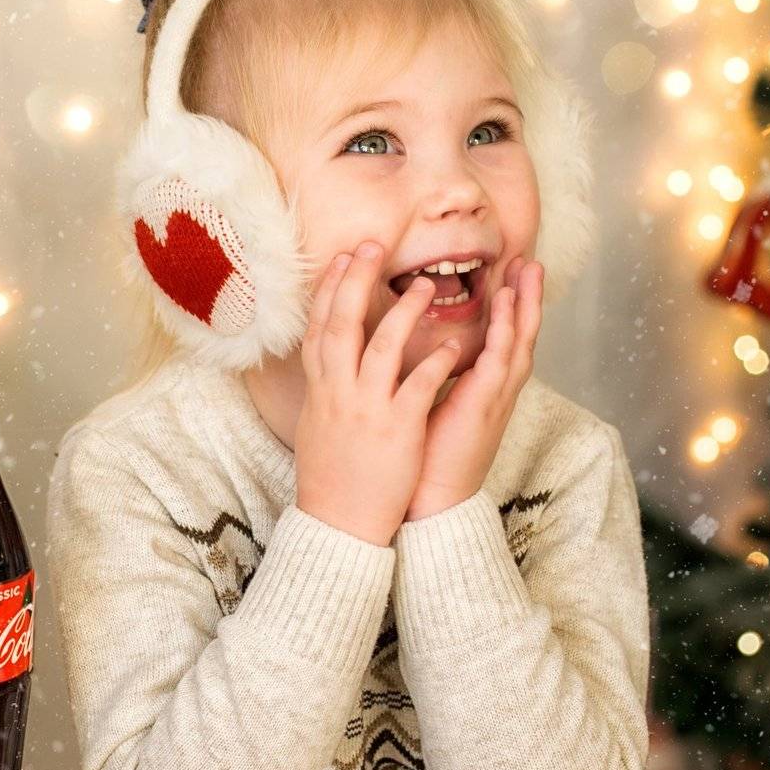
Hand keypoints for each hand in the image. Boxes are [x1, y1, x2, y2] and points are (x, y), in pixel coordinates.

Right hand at [294, 241, 461, 546]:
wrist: (338, 524)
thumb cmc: (330, 477)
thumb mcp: (317, 425)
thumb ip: (325, 389)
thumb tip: (325, 362)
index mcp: (320, 390)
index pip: (319, 328)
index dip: (328, 290)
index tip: (339, 259)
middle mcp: (339, 392)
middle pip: (342, 323)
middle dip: (355, 281)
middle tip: (371, 245)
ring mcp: (367, 409)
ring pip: (382, 346)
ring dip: (403, 312)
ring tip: (424, 286)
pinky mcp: (396, 429)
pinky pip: (418, 387)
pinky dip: (435, 362)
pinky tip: (453, 343)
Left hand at [403, 256, 544, 520]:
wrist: (431, 499)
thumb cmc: (426, 452)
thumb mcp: (432, 402)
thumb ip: (434, 373)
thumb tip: (420, 348)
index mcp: (484, 387)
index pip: (503, 337)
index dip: (510, 305)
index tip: (509, 272)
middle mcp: (496, 388)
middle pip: (520, 333)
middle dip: (526, 296)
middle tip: (531, 260)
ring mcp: (495, 396)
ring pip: (518, 340)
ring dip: (525, 304)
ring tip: (529, 270)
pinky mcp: (485, 405)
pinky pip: (500, 359)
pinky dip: (506, 329)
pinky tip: (507, 305)